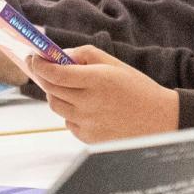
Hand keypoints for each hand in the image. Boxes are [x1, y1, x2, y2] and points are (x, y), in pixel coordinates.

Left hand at [24, 47, 178, 141]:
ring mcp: (87, 123)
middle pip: (50, 90)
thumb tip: (60, 55)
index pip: (55, 73)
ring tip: (70, 88)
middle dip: (42, 77)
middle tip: (42, 68)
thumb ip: (86, 55)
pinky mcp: (88, 137)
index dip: (39, 64)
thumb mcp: (115, 64)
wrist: (159, 121)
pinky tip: (86, 107)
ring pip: (56, 106)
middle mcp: (89, 103)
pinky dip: (70, 112)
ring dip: (56, 94)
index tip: (33, 56)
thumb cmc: (138, 89)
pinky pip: (68, 122)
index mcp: (97, 80)